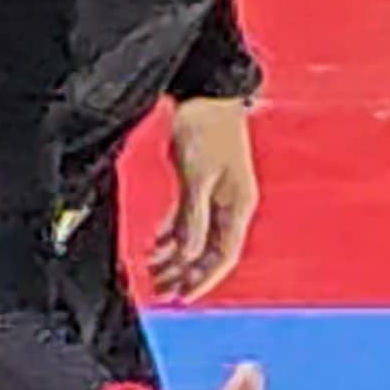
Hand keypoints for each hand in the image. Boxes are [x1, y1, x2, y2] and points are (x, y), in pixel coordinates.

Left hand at [147, 97, 262, 303]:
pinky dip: (173, 235)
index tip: (180, 298)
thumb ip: (192, 218)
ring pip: (196, 239)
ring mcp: (217, 196)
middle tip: (159, 291)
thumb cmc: (207, 127)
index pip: (221, 257)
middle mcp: (230, 206)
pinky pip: (188, 221)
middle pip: (208, 253)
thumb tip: (187, 254)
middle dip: (185, 275)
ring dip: (175, 258)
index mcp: (237, 206)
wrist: (207, 90)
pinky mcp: (203, 185)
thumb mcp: (197, 177)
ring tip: (152, 272)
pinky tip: (156, 243)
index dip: (201, 280)